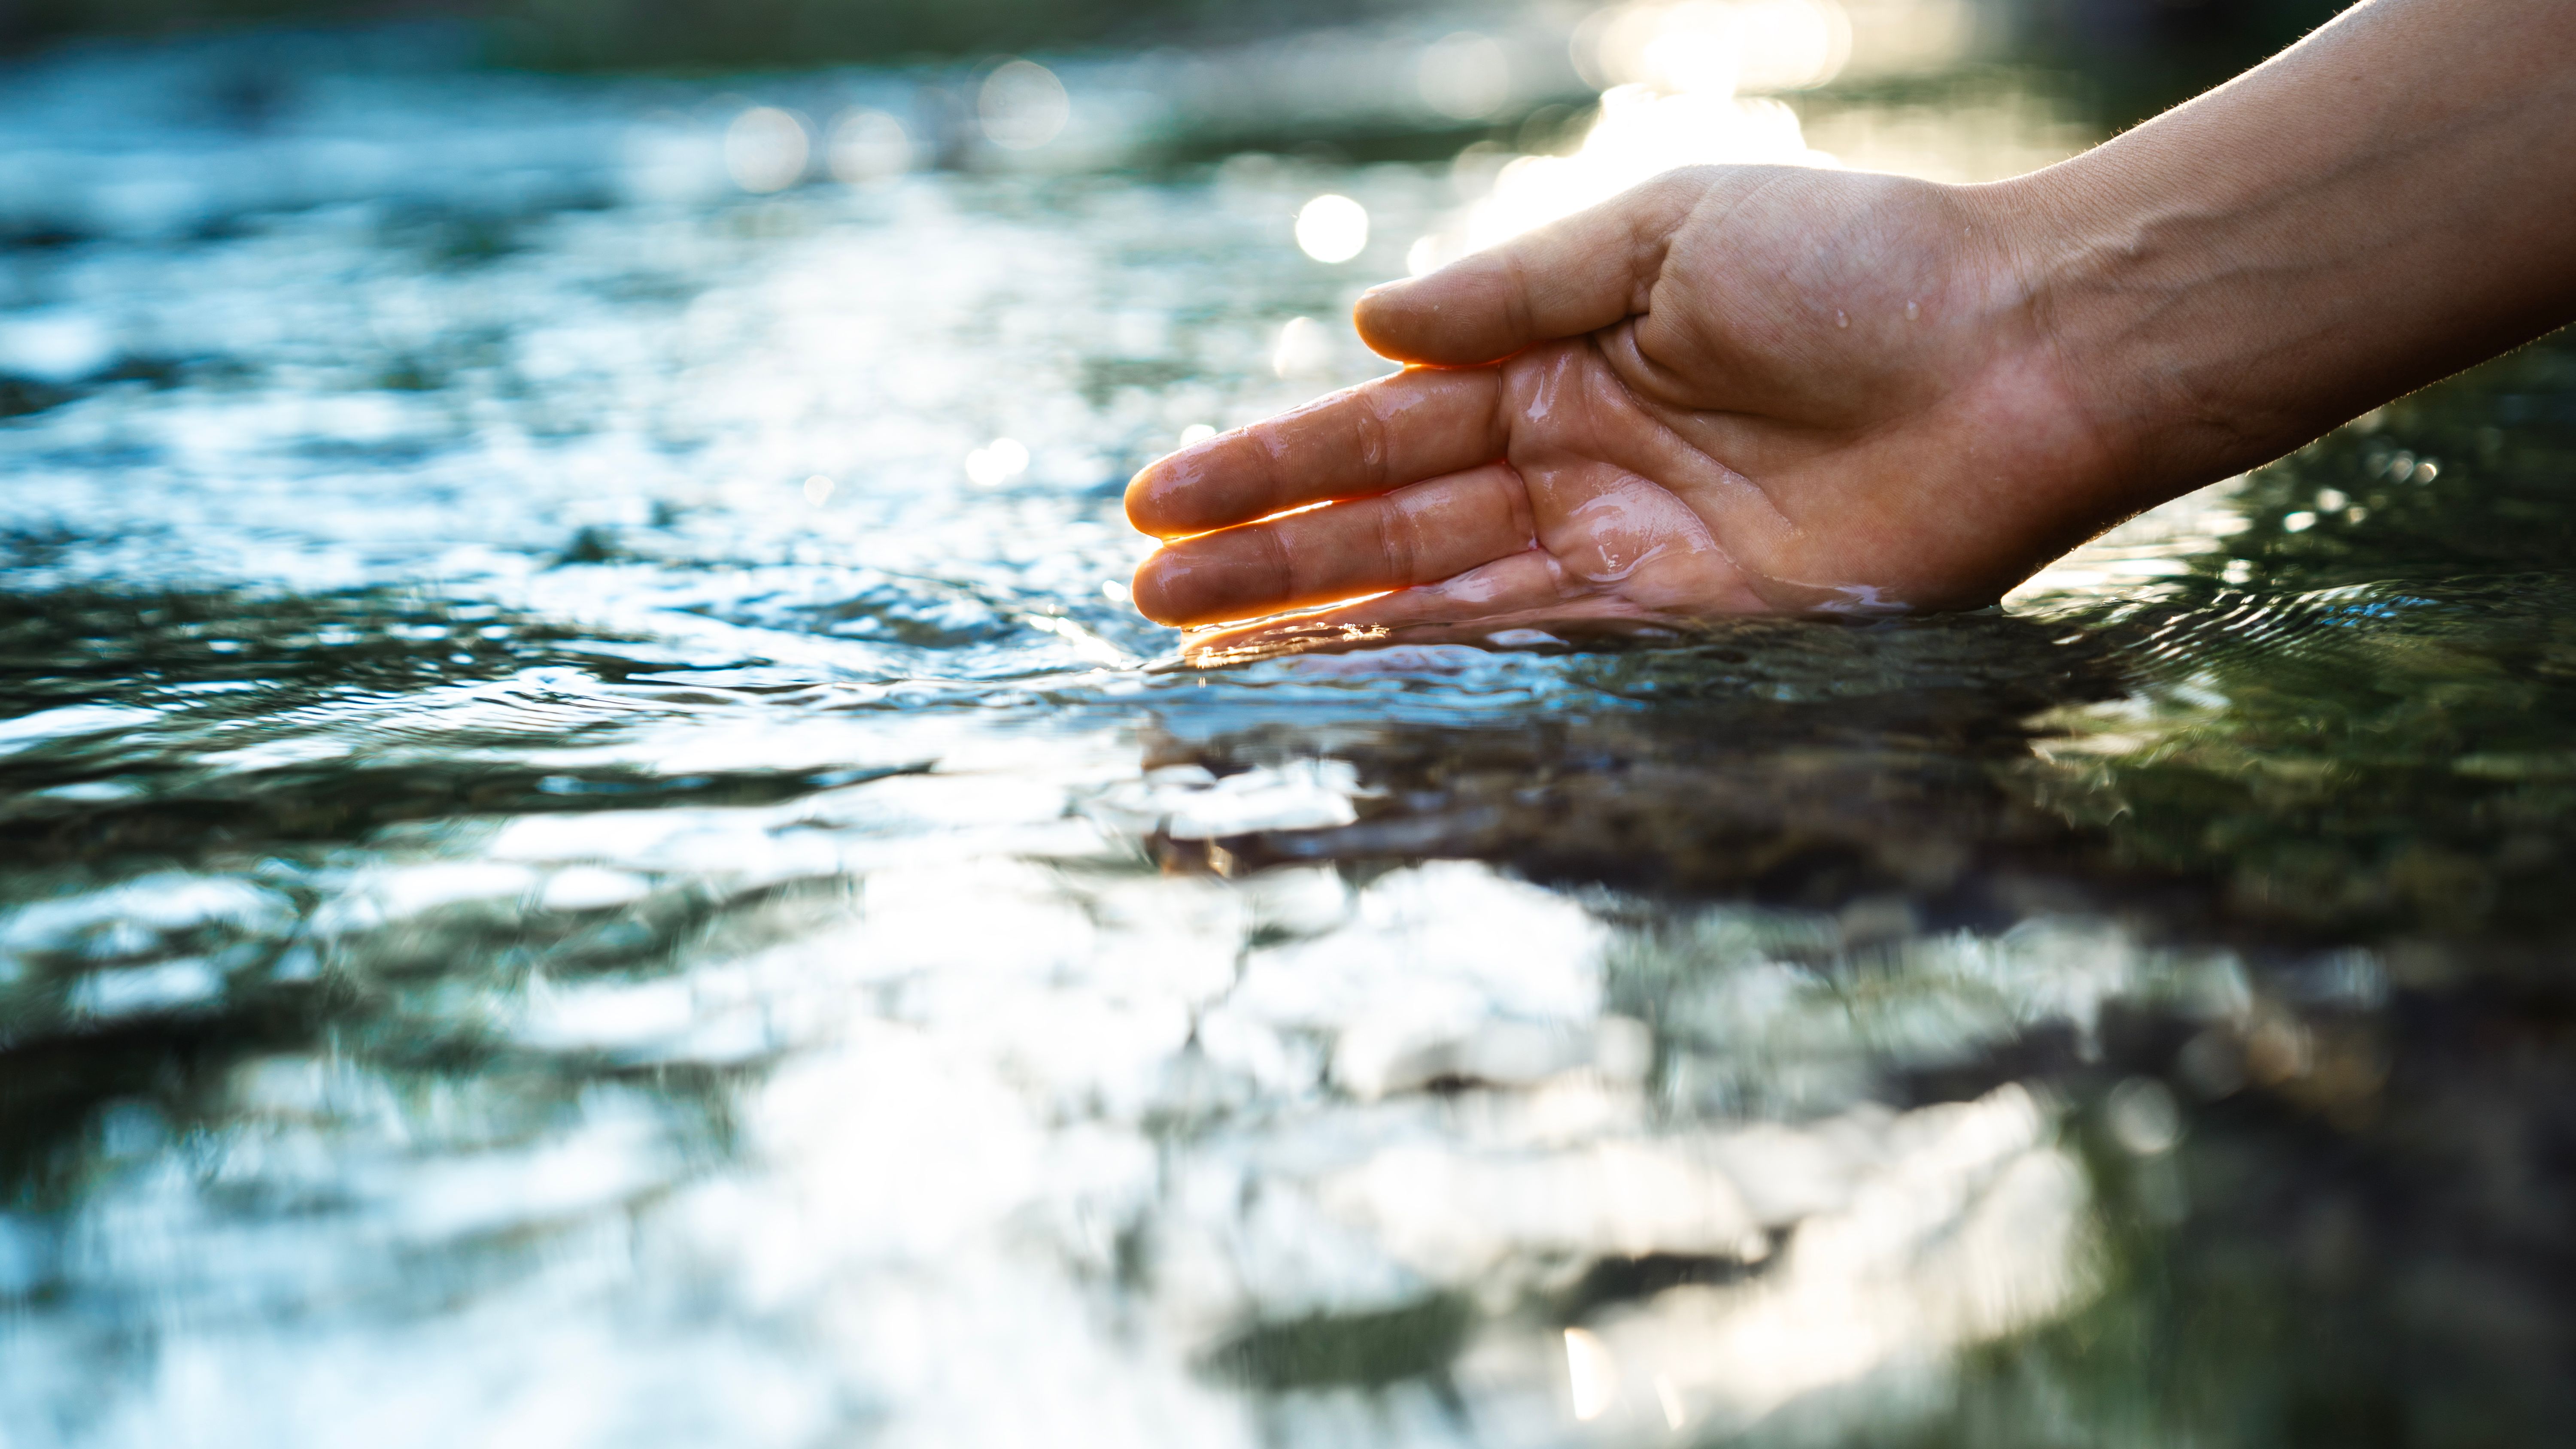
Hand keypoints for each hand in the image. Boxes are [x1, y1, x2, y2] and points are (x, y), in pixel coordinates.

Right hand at [1124, 164, 2122, 643]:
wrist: (2024, 349)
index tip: (1156, 499)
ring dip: (1327, 629)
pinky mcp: (1691, 628)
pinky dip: (1447, 669)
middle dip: (1269, 563)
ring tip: (1206, 656)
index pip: (1380, 428)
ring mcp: (1625, 555)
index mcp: (1559, 365)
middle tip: (1150, 601)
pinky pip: (1541, 651)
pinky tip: (1353, 683)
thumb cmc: (1858, 263)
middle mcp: (1575, 467)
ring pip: (1443, 600)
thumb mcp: (1663, 232)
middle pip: (1390, 526)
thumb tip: (1367, 327)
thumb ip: (1512, 289)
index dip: (1268, 465)